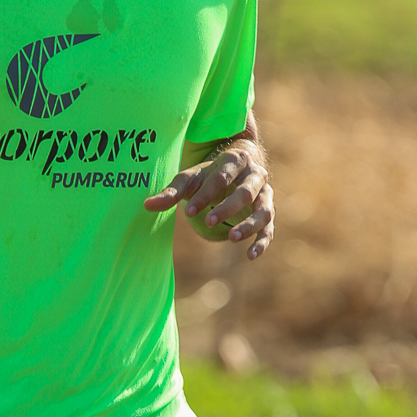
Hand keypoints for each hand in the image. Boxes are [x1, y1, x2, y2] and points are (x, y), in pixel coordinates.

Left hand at [144, 136, 274, 260]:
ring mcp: (265, 194)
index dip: (206, 195)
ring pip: (262, 210)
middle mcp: (255, 175)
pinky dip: (262, 242)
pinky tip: (250, 255)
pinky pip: (269, 228)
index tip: (190, 211)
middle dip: (228, 207)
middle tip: (208, 222)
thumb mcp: (190, 179)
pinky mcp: (268, 211)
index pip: (221, 178)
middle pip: (245, 192)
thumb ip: (172, 192)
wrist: (238, 167)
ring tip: (231, 238)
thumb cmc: (210, 174)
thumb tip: (147, 206)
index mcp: (234, 160)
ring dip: (249, 225)